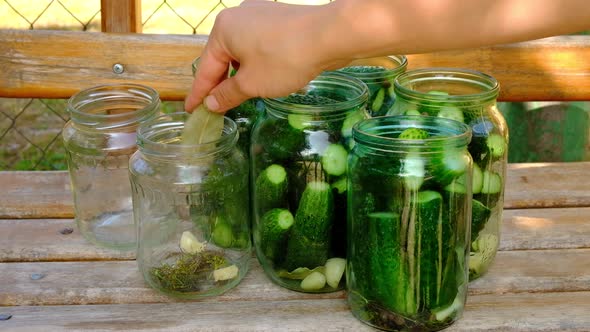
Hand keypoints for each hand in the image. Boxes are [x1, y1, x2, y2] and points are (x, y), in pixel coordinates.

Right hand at [184, 0, 350, 112]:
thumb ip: (227, 94)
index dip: (199, 93)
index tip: (191, 110)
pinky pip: (259, 44)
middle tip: (214, 107)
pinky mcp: (278, 19)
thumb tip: (211, 103)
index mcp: (223, 29)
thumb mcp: (252, 84)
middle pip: (222, 57)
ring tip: (240, 95)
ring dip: (240, 74)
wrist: (328, 35)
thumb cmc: (284, 59)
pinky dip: (256, 63)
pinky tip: (262, 77)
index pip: (205, 68)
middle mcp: (237, 16)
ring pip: (242, 51)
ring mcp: (259, 14)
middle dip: (220, 83)